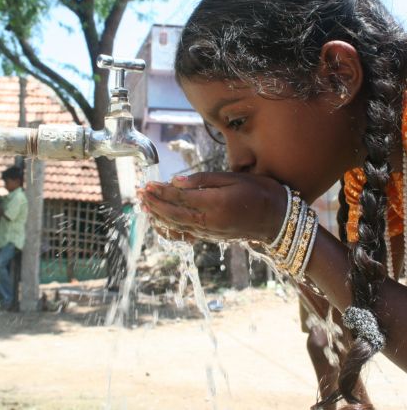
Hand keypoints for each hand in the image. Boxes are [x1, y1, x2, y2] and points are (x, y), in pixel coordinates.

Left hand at [138, 172, 286, 242]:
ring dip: (158, 216)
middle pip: (173, 213)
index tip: (147, 184)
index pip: (179, 197)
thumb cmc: (259, 192)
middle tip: (139, 193)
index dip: (161, 191)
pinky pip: (186, 235)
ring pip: (177, 225)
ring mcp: (210, 232)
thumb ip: (203, 180)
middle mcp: (208, 221)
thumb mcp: (233, 178)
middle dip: (154, 203)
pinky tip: (162, 225)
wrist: (277, 220)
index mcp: (214, 203)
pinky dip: (171, 230)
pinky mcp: (212, 237)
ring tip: (145, 207)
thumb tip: (177, 181)